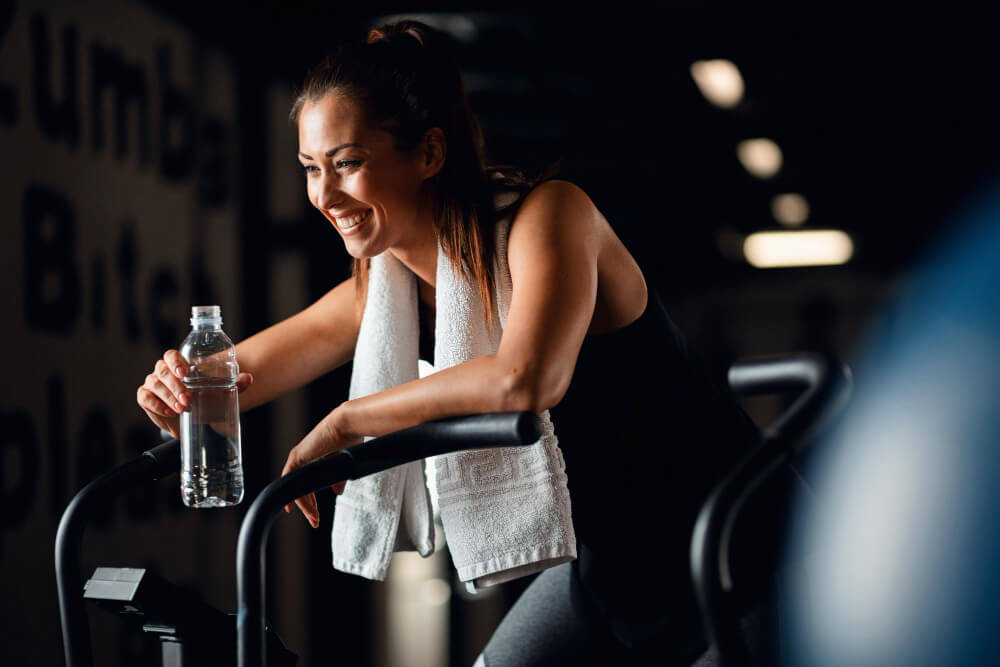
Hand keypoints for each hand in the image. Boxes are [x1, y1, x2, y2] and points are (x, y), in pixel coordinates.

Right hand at [136, 349, 253, 437]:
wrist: (195, 415)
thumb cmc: (207, 396)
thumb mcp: (223, 390)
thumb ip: (237, 383)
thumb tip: (248, 378)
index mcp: (179, 363)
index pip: (172, 356)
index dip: (176, 362)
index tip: (185, 373)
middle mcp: (163, 371)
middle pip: (163, 371)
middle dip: (176, 386)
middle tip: (188, 400)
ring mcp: (153, 383)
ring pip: (155, 384)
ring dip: (168, 397)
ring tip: (183, 408)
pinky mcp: (146, 398)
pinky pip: (145, 398)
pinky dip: (157, 405)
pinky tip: (170, 412)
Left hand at [281, 409, 361, 527]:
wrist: (348, 425)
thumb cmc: (352, 436)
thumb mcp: (345, 464)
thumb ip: (339, 478)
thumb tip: (337, 492)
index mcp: (316, 456)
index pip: (309, 482)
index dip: (311, 499)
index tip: (315, 513)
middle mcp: (306, 456)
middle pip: (301, 487)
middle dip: (308, 506)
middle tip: (315, 521)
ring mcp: (300, 456)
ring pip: (296, 487)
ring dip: (304, 505)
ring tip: (314, 518)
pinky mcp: (297, 457)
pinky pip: (292, 482)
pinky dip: (295, 496)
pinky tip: (299, 507)